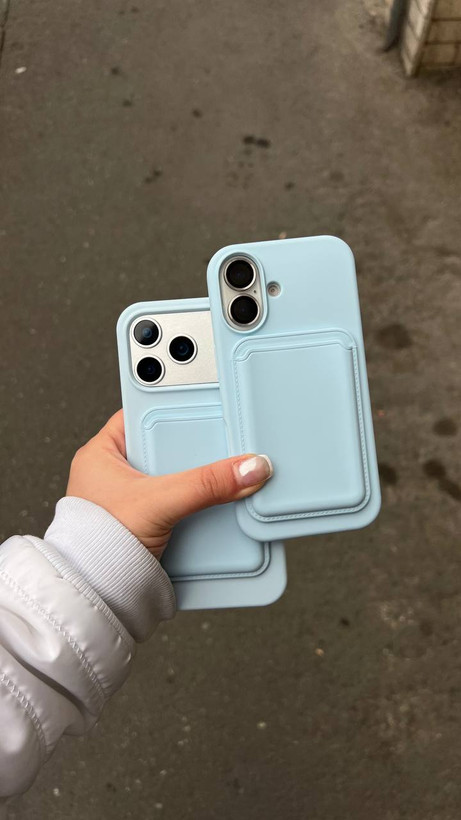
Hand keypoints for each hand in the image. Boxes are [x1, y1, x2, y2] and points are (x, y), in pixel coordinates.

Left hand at [66, 410, 272, 559]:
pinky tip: (212, 500)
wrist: (96, 598)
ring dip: (198, 477)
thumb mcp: (158, 502)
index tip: (201, 392)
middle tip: (221, 433)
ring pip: (176, 475)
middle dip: (194, 443)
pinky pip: (180, 501)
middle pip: (166, 444)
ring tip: (223, 467)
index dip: (171, 400)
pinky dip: (197, 502)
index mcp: (103, 453)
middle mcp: (116, 474)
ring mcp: (133, 500)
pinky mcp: (148, 524)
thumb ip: (205, 483)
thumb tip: (246, 468)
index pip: (141, 411)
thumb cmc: (96, 546)